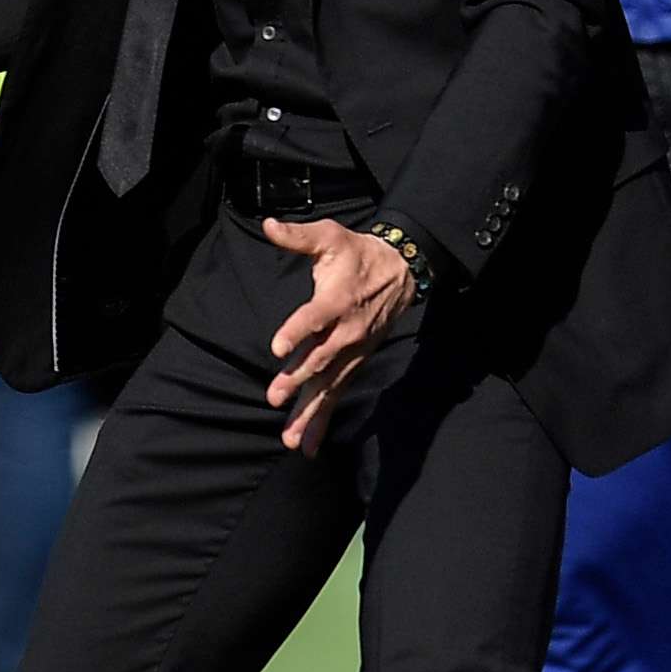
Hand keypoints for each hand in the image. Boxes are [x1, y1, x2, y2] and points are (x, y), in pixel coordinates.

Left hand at [262, 217, 415, 455]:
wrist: (401, 271)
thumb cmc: (357, 254)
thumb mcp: (330, 236)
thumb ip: (299, 236)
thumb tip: (269, 226)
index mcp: (337, 299)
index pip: (314, 317)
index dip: (296, 331)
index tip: (277, 347)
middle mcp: (346, 331)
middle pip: (320, 359)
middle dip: (298, 380)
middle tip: (274, 398)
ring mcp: (352, 352)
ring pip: (329, 386)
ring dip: (309, 413)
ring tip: (290, 439)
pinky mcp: (354, 364)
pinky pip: (337, 395)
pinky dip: (322, 420)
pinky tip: (307, 445)